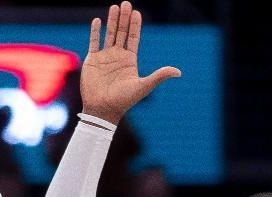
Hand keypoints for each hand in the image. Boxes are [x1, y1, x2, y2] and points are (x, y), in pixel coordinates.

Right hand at [80, 1, 180, 124]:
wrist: (103, 109)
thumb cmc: (124, 100)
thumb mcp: (144, 86)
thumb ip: (159, 76)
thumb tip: (178, 72)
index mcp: (130, 60)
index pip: (133, 38)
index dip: (135, 25)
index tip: (137, 13)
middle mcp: (118, 56)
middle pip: (121, 33)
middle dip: (124, 18)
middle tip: (126, 3)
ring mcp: (105, 58)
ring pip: (109, 34)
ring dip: (111, 21)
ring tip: (114, 7)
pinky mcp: (93, 60)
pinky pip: (94, 42)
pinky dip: (95, 32)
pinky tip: (98, 21)